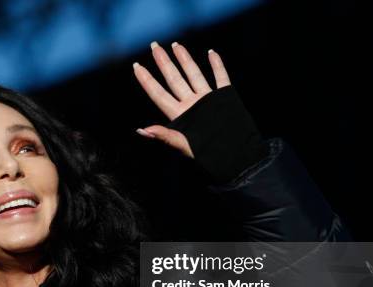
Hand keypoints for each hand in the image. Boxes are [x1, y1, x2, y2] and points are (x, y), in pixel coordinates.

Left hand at [132, 41, 231, 157]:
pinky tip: (211, 53)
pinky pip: (220, 78)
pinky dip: (217, 65)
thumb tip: (140, 130)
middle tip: (154, 45)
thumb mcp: (182, 144)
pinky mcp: (224, 98)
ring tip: (176, 44)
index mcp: (178, 115)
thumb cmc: (207, 154)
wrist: (235, 156)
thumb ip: (163, 135)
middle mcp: (190, 105)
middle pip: (173, 79)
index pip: (158, 93)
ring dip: (185, 60)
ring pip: (193, 75)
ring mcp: (207, 100)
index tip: (136, 66)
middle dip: (163, 62)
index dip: (147, 80)